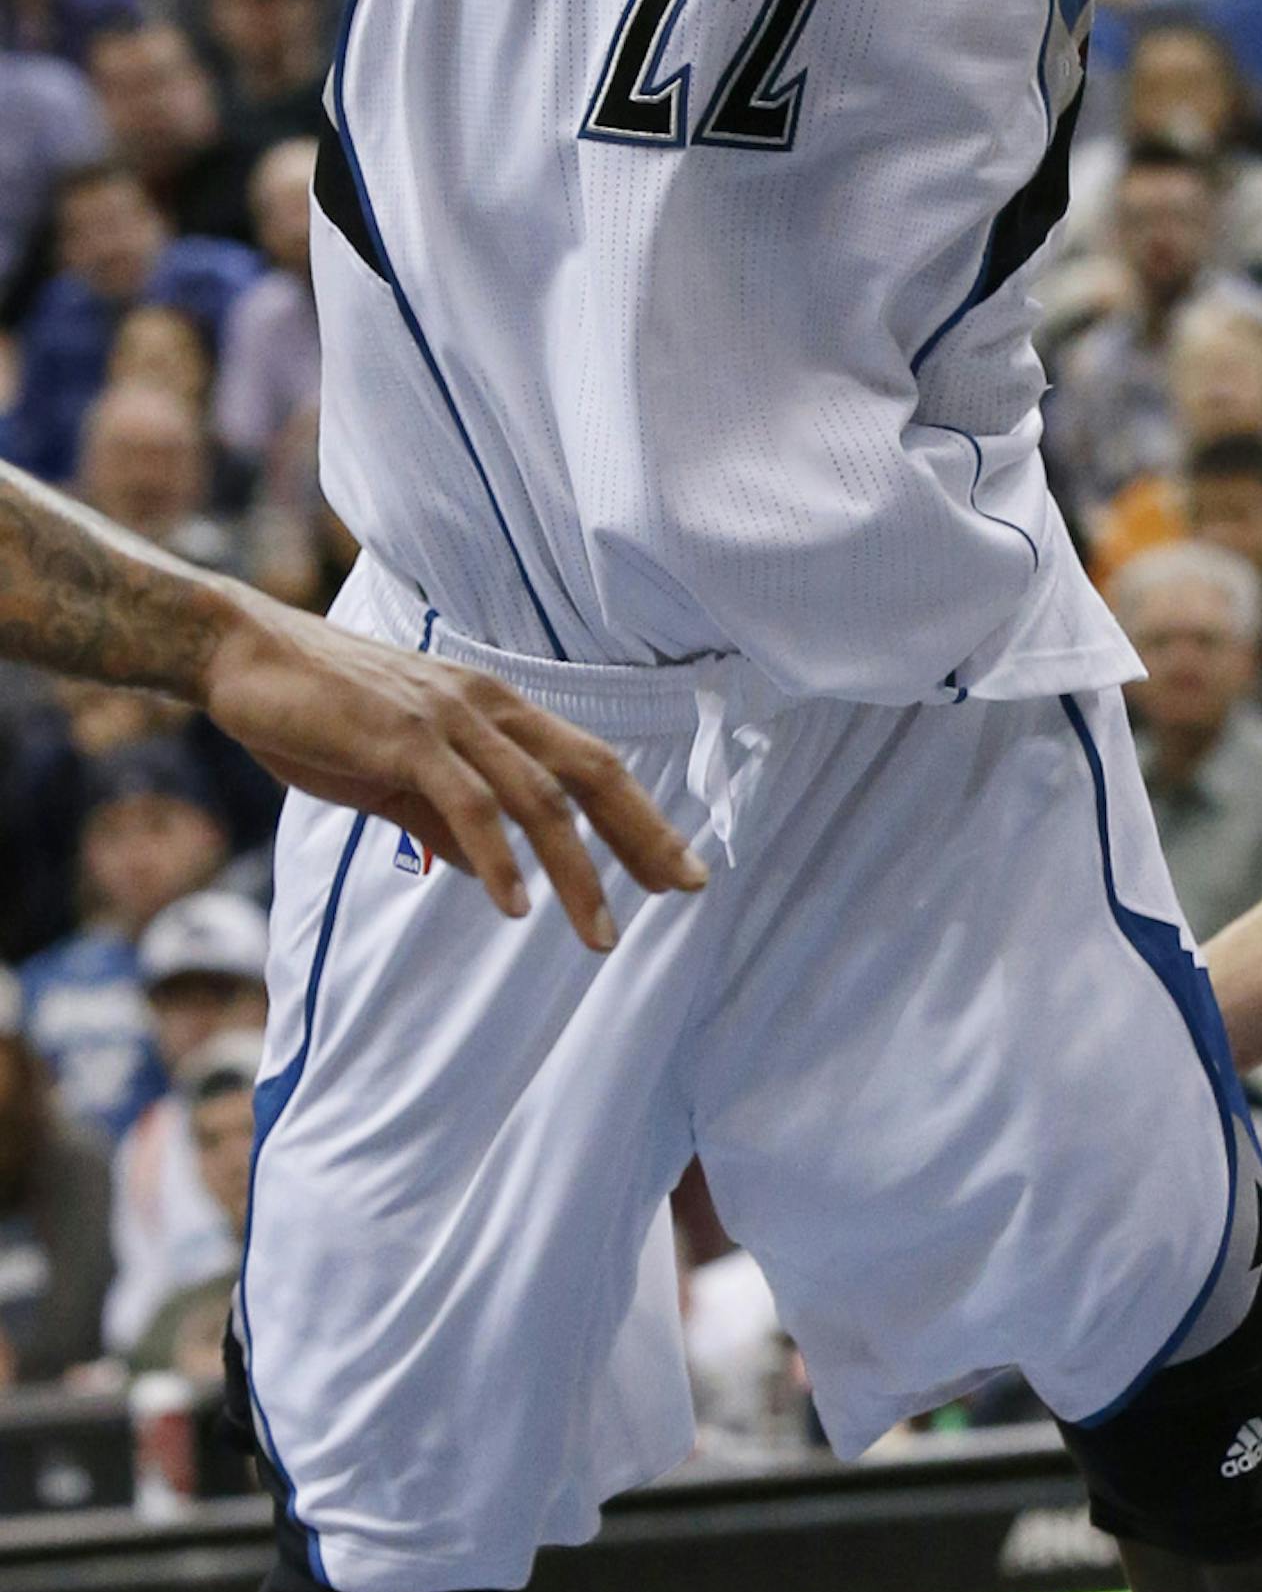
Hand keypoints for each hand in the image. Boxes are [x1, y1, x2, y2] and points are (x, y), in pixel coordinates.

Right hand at [201, 595, 706, 953]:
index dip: (639, 815)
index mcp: (491, 709)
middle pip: (587, 773)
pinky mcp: (403, 735)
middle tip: (686, 891)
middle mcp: (485, 706)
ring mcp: (447, 718)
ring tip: (602, 936)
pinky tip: (514, 904)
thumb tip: (489, 872)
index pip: (586, 764)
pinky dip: (496, 856)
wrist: (244, 655)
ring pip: (536, 798)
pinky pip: (464, 802)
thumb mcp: (393, 775)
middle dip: (641, 835)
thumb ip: (442, 818)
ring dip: (576, 871)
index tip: (679, 868)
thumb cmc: (316, 711)